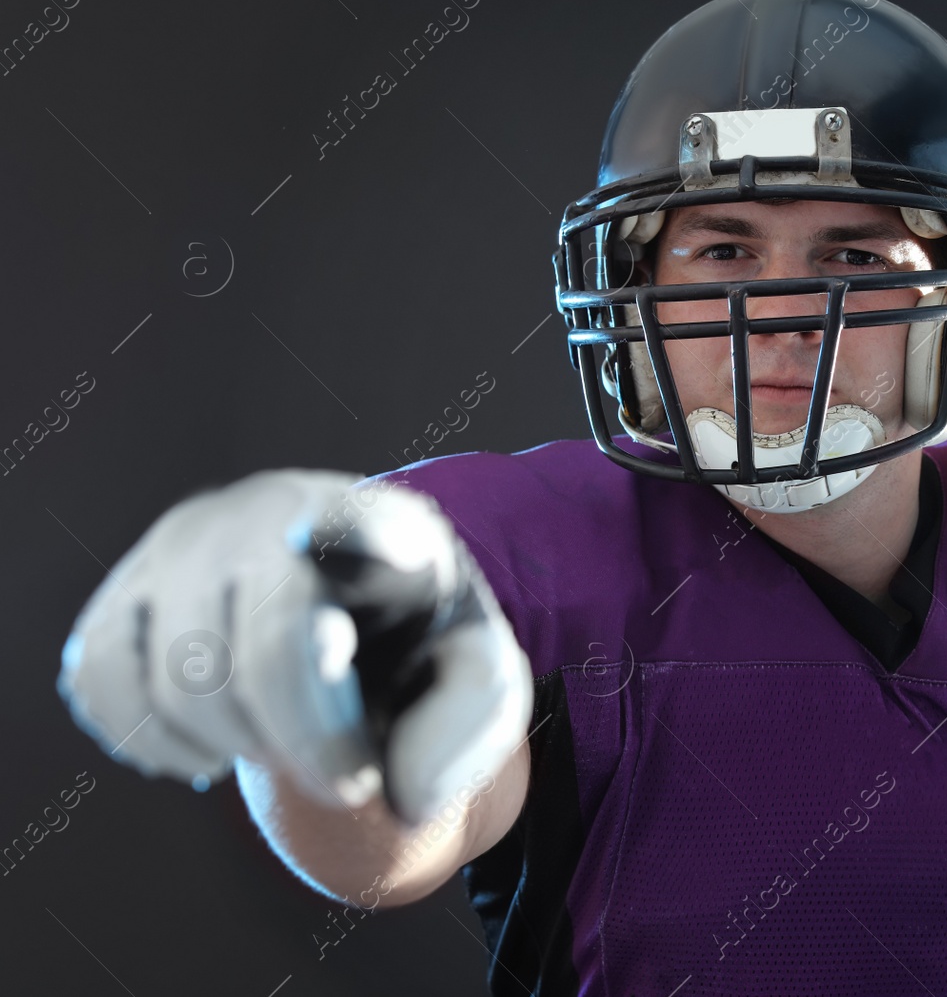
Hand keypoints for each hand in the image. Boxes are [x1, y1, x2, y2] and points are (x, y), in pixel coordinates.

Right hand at [57, 469, 532, 824]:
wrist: (342, 616)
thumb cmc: (414, 646)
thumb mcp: (476, 676)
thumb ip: (468, 728)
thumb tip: (404, 801)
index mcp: (378, 523)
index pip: (357, 525)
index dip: (347, 538)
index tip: (343, 548)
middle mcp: (270, 513)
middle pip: (266, 645)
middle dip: (306, 739)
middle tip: (348, 779)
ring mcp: (182, 548)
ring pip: (178, 678)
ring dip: (237, 745)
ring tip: (282, 742)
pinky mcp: (121, 594)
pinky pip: (103, 685)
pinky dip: (155, 741)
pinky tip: (214, 741)